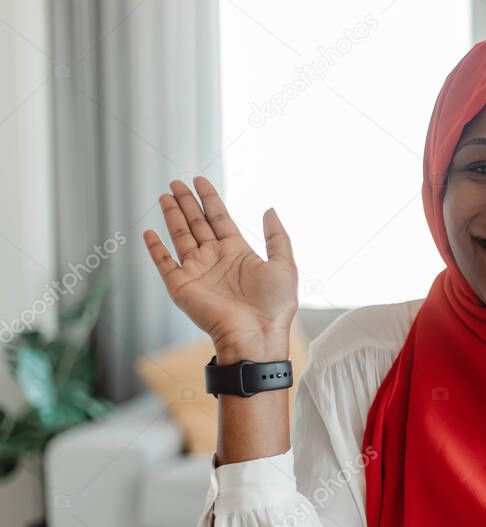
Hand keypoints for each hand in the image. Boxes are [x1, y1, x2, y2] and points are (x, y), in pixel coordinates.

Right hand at [143, 177, 297, 361]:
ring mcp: (197, 271)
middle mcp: (215, 259)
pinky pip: (164, 263)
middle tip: (177, 182)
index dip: (210, 199)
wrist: (255, 334)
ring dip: (172, 215)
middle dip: (187, 202)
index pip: (219, 218)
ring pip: (181, 236)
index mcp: (238, 253)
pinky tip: (149, 232)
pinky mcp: (181, 286)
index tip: (200, 180)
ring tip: (165, 194)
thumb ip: (276, 236)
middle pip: (197, 223)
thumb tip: (269, 209)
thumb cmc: (274, 306)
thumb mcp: (284, 264)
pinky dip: (155, 248)